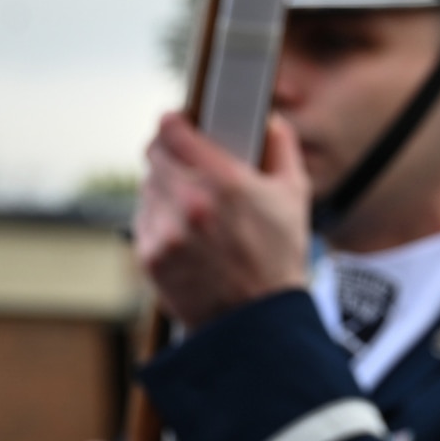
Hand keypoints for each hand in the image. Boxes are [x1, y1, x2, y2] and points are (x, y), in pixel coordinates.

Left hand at [135, 111, 310, 329]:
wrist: (257, 319)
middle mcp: (189, 202)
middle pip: (154, 156)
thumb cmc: (279, 256)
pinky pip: (144, 221)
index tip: (178, 122)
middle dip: (171, 156)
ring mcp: (165, 231)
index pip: (172, 131)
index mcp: (224, 180)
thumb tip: (268, 121)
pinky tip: (186, 233)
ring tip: (193, 206)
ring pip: (148, 188)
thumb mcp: (295, 195)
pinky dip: (159, 220)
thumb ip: (282, 147)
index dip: (174, 122)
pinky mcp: (149, 256)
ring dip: (165, 188)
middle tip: (188, 165)